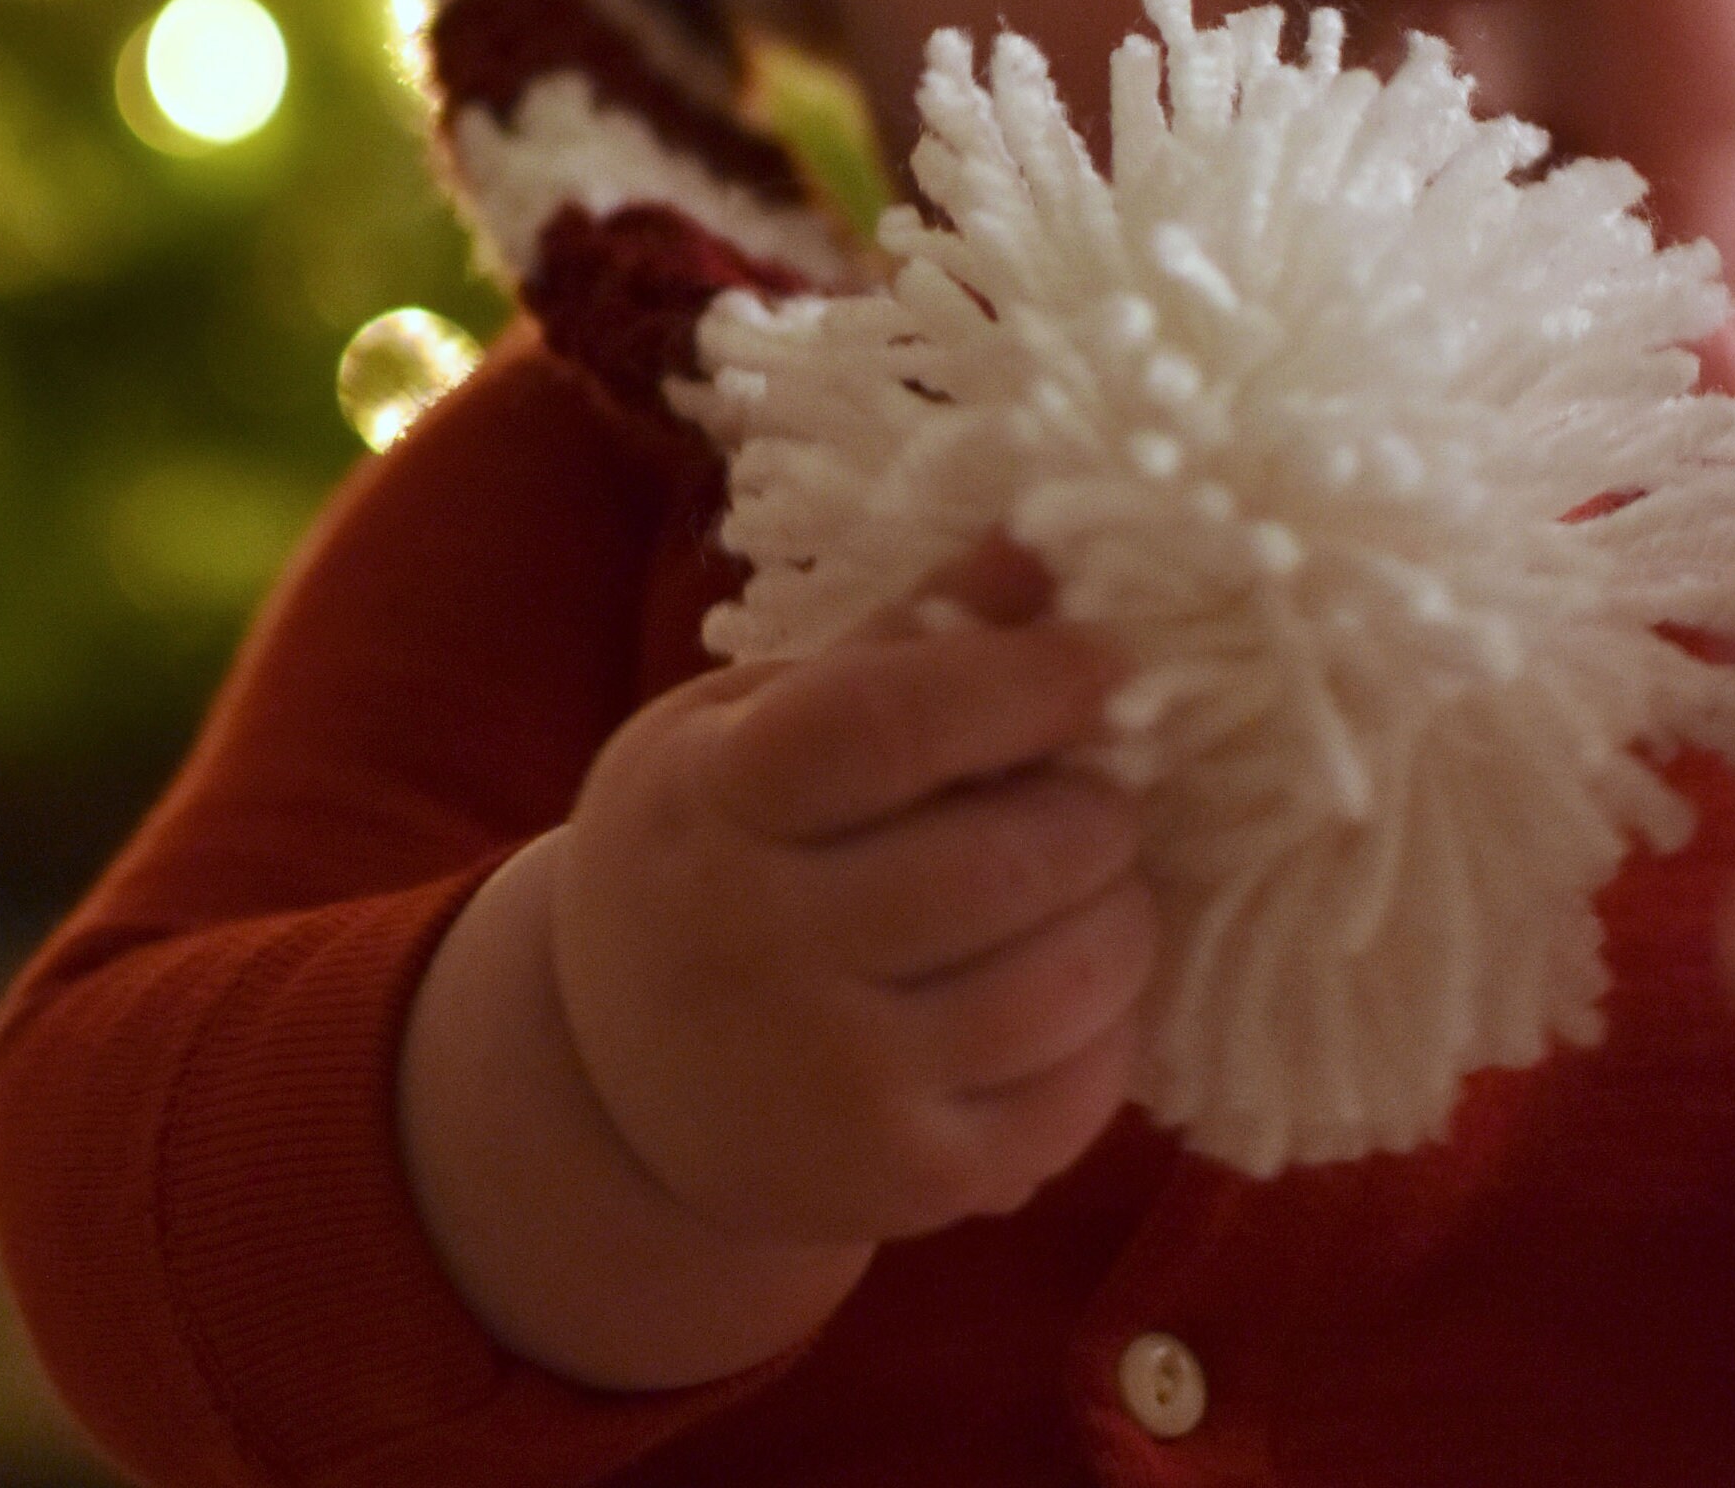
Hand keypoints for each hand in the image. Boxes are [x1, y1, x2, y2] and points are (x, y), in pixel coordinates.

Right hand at [550, 532, 1155, 1247]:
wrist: (614, 1076)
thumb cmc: (711, 847)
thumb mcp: (751, 723)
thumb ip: (896, 643)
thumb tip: (1038, 550)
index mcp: (715, 802)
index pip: (888, 726)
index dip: (1021, 682)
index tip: (1106, 661)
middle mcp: (758, 946)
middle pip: (1001, 863)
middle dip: (1095, 809)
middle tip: (1105, 785)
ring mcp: (832, 1083)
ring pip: (1057, 984)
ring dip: (1121, 914)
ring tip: (1101, 878)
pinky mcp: (903, 1184)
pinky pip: (1070, 1096)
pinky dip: (1111, 1027)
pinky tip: (1079, 982)